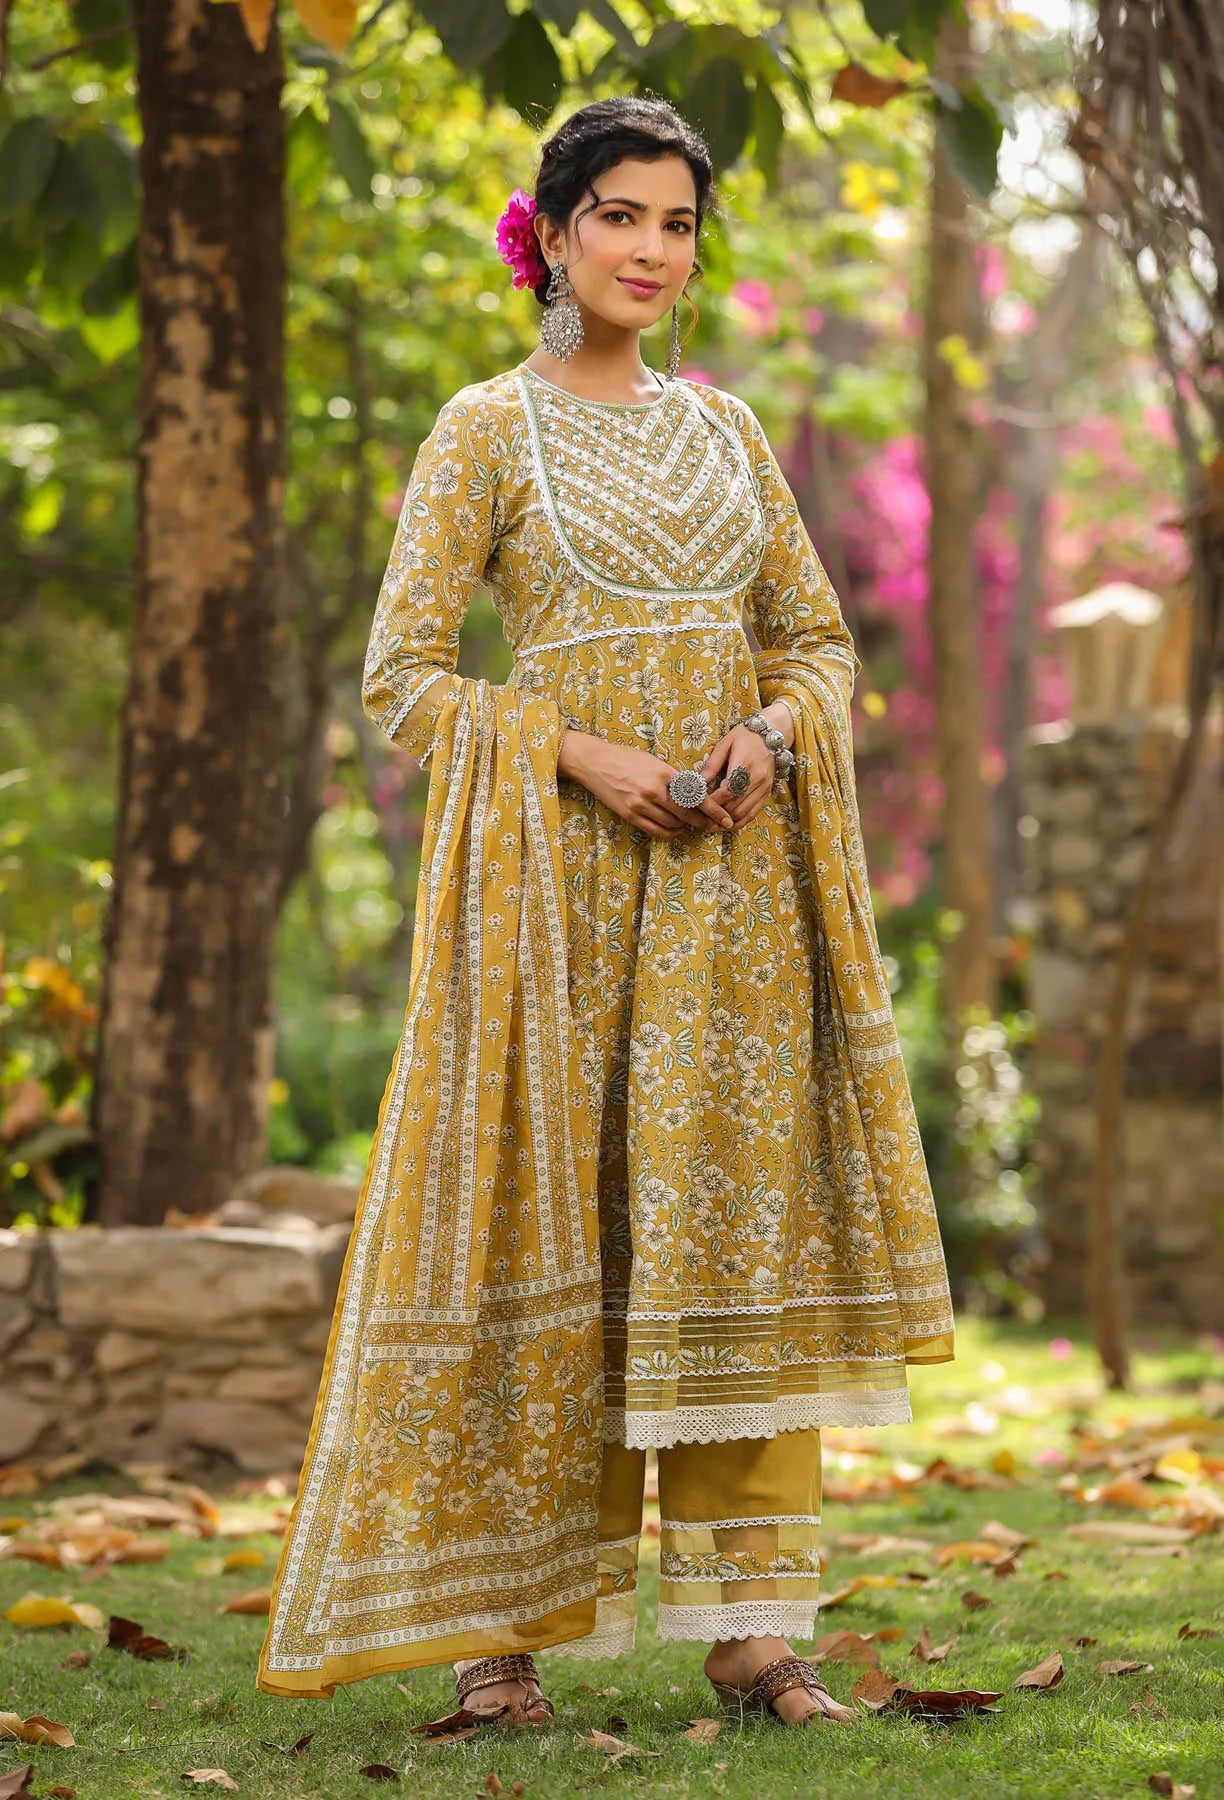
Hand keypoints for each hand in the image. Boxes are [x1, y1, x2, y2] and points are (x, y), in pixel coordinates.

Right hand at [559, 732, 734, 839]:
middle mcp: (654, 790)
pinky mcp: (630, 815)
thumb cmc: (627, 758)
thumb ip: (674, 778)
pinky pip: (656, 831)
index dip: (713, 810)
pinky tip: (673, 827)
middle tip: (713, 826)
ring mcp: (641, 805)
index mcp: (664, 773)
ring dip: (685, 826)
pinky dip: (669, 832)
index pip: (696, 796)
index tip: (725, 819)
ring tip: (689, 823)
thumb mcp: (655, 762)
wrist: (596, 762)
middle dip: (703, 822)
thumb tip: (695, 794)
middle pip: (687, 814)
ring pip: (673, 824)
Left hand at [699, 711, 787, 829]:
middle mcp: (758, 779)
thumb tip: (697, 783)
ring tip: (711, 823)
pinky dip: (740, 821)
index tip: (700, 805)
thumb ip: (711, 765)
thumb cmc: (745, 736)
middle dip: (718, 814)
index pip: (728, 792)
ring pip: (744, 813)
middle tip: (701, 818)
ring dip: (727, 821)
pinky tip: (727, 823)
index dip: (714, 802)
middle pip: (736, 806)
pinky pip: (753, 814)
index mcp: (745, 765)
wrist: (772, 733)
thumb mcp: (725, 745)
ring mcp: (764, 788)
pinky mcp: (767, 793)